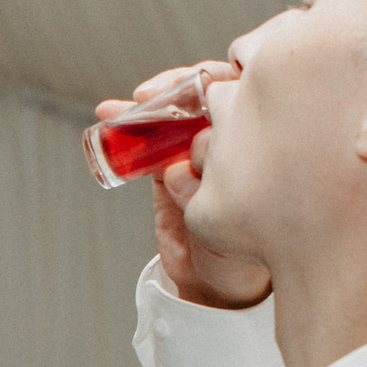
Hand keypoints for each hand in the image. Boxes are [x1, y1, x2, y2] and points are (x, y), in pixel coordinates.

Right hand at [98, 64, 271, 309]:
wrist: (216, 283)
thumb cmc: (248, 250)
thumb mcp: (238, 215)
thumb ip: (212, 185)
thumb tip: (182, 163)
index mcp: (259, 141)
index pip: (241, 93)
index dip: (217, 83)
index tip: (197, 89)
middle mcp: (229, 138)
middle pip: (204, 93)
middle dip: (175, 89)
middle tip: (151, 96)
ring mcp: (194, 151)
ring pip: (171, 113)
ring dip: (145, 105)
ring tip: (121, 109)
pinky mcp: (164, 167)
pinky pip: (144, 140)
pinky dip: (125, 126)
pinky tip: (108, 116)